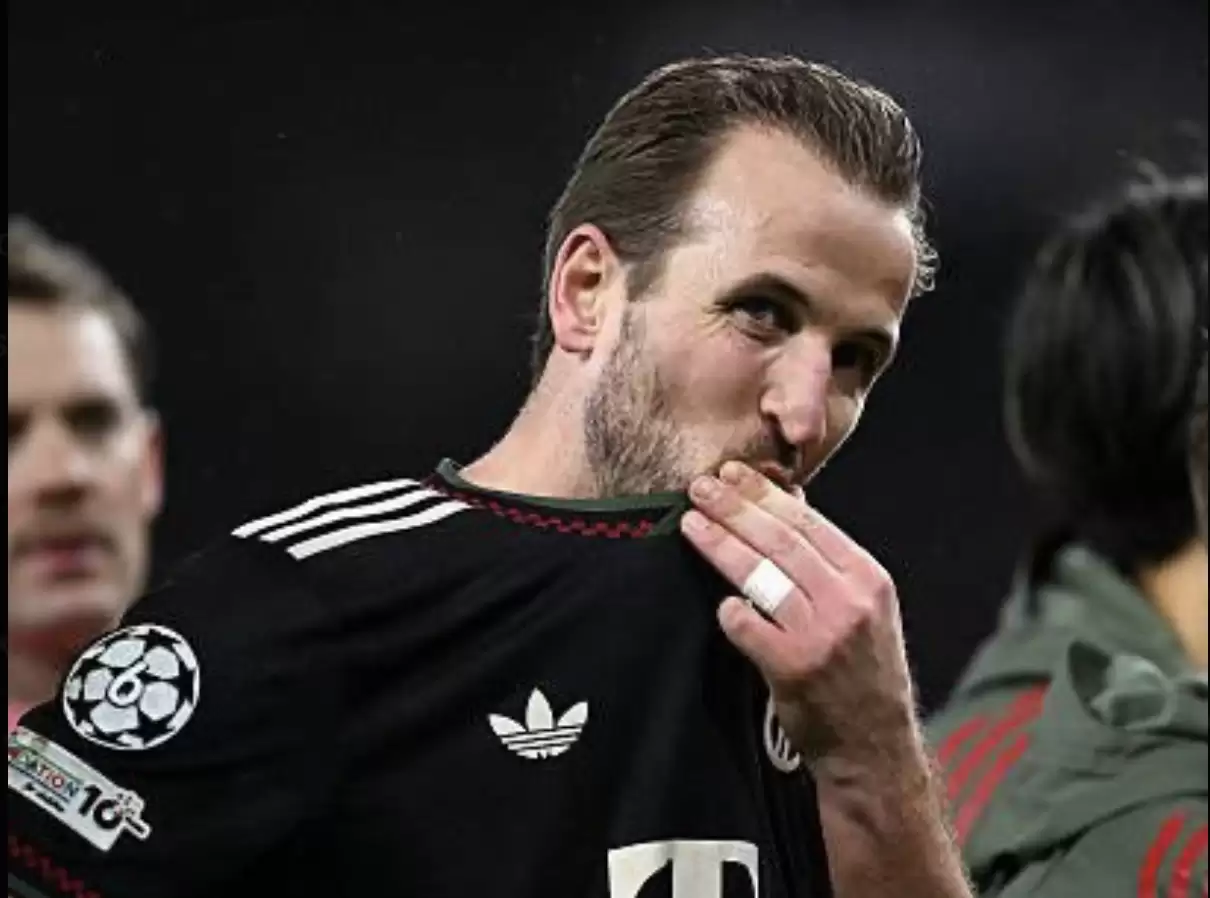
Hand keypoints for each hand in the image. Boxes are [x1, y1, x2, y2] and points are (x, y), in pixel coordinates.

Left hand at [680, 461, 919, 771]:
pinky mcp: (795, 668)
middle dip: (735, 508)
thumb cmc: (860, 670)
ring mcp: (823, 635)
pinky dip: (730, 611)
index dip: (764, 493)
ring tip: (690, 524)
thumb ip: (826, 559)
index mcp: (868, 577)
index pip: (808, 522)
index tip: (731, 472)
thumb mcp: (862, 606)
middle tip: (699, 487)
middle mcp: (850, 601)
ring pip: (762, 576)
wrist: (873, 746)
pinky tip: (717, 602)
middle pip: (781, 541)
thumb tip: (787, 499)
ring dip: (721, 546)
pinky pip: (748, 626)